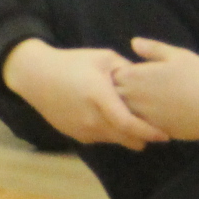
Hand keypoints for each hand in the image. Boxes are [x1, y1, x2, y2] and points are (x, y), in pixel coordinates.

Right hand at [3, 39, 168, 149]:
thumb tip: (150, 81)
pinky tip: (113, 121)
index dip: (149, 132)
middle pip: (125, 138)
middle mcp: (90, 118)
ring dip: (127, 136)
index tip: (165, 135)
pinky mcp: (74, 134)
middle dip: (144, 138)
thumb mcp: (103, 57)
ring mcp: (81, 128)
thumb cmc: (70, 62)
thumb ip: (129, 70)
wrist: (34, 75)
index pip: (129, 124)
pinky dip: (111, 133)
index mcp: (98, 97)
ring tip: (136, 126)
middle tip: (157, 133)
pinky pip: (100, 138)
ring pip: (114, 140)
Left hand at [113, 37, 198, 141]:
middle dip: (117, 93)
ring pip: (119, 112)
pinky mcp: (147, 131)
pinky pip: (132, 128)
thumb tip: (133, 42)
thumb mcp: (178, 56)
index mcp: (133, 75)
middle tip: (133, 92)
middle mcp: (130, 95)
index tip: (128, 76)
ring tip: (143, 106)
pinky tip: (149, 120)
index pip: (111, 74)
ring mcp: (137, 115)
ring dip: (125, 109)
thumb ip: (153, 49)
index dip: (119, 75)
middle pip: (111, 94)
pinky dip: (135, 124)